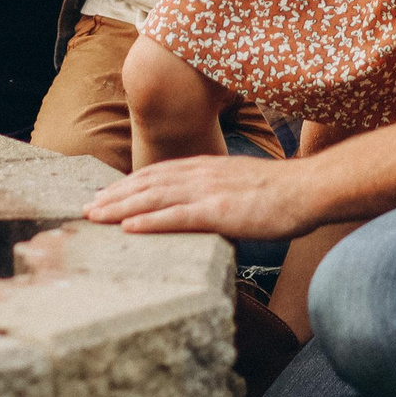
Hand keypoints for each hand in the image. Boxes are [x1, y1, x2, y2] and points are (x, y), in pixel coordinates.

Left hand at [82, 153, 331, 240]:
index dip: (128, 184)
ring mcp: (208, 191)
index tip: (106, 194)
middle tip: (87, 209)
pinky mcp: (219, 211)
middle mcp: (200, 174)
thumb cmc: (280, 193)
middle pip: (147, 184)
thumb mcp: (239, 184)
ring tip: (95, 217)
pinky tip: (129, 229)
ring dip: (120, 208)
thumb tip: (202, 207)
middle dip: (114, 196)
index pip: (156, 174)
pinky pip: (177, 217)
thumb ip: (216, 192)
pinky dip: (150, 222)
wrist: (308, 189)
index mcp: (205, 167)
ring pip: (154, 198)